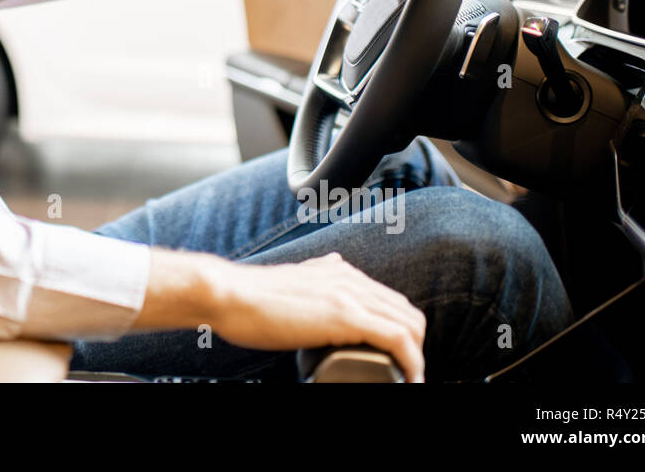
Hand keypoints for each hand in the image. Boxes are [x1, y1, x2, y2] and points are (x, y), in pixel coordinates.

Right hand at [210, 252, 426, 381]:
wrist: (228, 295)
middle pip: (406, 311)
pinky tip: (407, 377)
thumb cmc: (250, 295)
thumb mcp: (292, 277)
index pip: (390, 300)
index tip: (396, 356)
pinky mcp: (346, 316)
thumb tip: (331, 266)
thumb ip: (316, 273)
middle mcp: (350, 278)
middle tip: (404, 372)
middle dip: (414, 344)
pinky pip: (399, 339)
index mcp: (339, 271)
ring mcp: (349, 295)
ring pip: (410, 324)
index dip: (400, 330)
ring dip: (416, 356)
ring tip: (407, 378)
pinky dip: (411, 361)